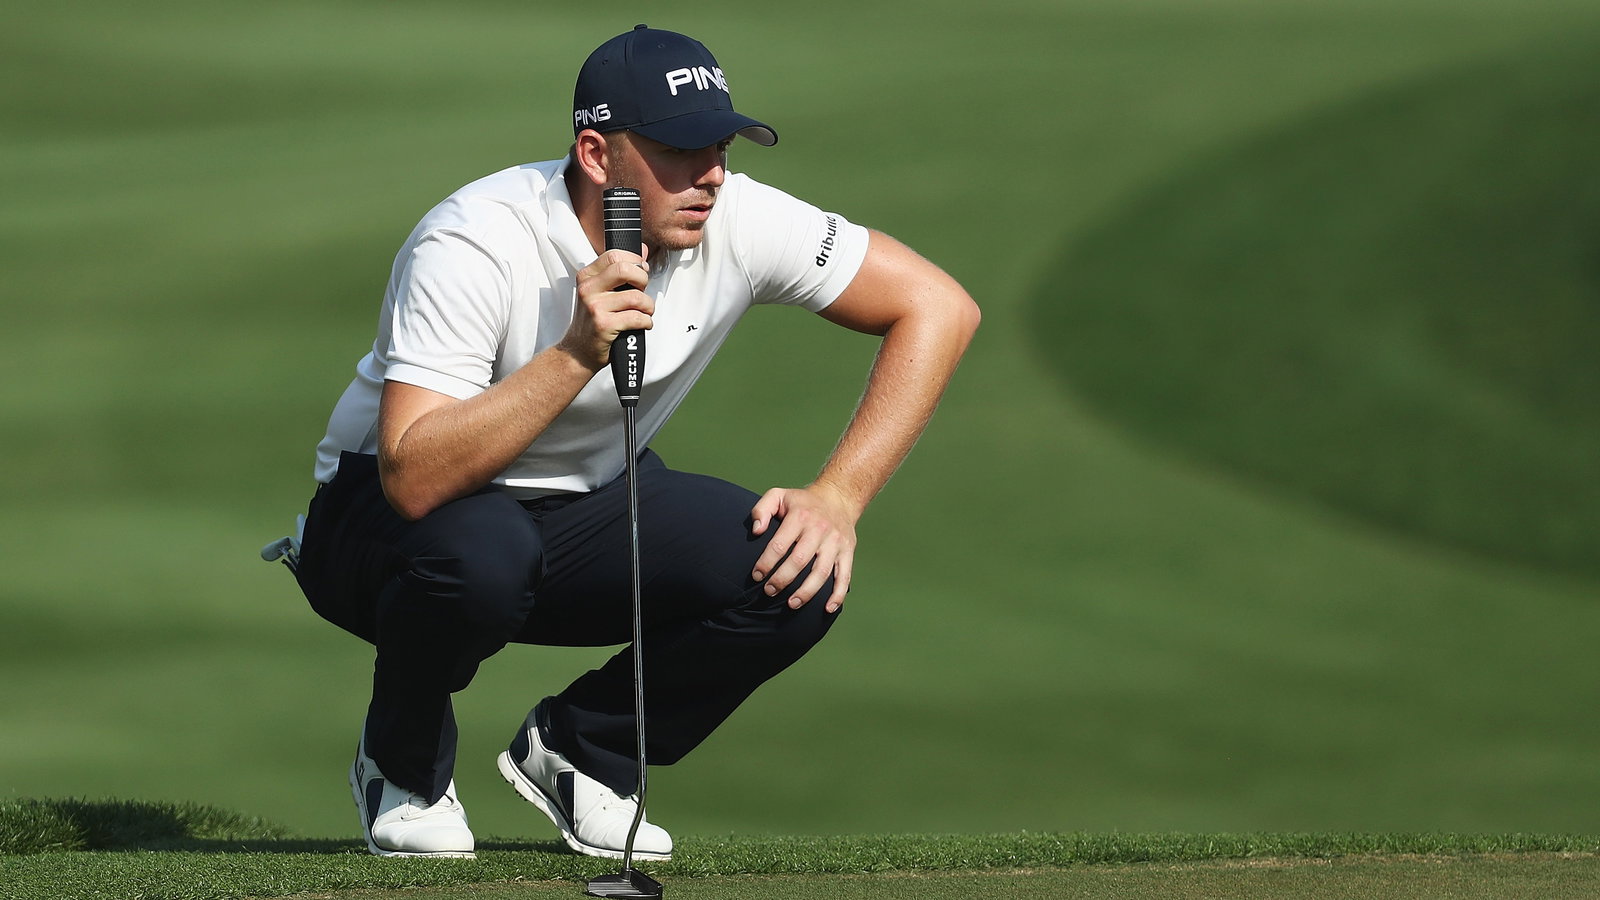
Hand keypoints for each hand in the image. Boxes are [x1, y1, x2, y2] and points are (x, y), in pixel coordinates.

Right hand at [560, 249, 653, 369]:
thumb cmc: (592, 322)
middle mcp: (588, 289)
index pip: (614, 255)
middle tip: (642, 290)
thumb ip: (619, 271)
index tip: (640, 271)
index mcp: (587, 277)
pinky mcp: (604, 325)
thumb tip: (642, 251)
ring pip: (636, 297)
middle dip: (643, 279)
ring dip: (648, 306)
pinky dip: (646, 321)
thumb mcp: (600, 292)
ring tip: (644, 312)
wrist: (578, 352)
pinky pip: (637, 317)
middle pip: (625, 269)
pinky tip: (642, 323)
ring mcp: (595, 307)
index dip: (634, 262)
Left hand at [749, 483, 858, 613]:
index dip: (766, 563)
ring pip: (821, 572)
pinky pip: (844, 576)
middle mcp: (820, 529)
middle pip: (799, 561)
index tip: (756, 576)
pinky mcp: (847, 552)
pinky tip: (827, 609)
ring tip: (791, 604)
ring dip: (806, 592)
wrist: (839, 497)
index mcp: (800, 516)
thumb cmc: (802, 502)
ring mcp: (835, 542)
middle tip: (769, 592)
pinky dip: (838, 595)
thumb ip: (761, 509)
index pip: (780, 545)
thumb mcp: (779, 495)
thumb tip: (756, 531)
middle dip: (782, 580)